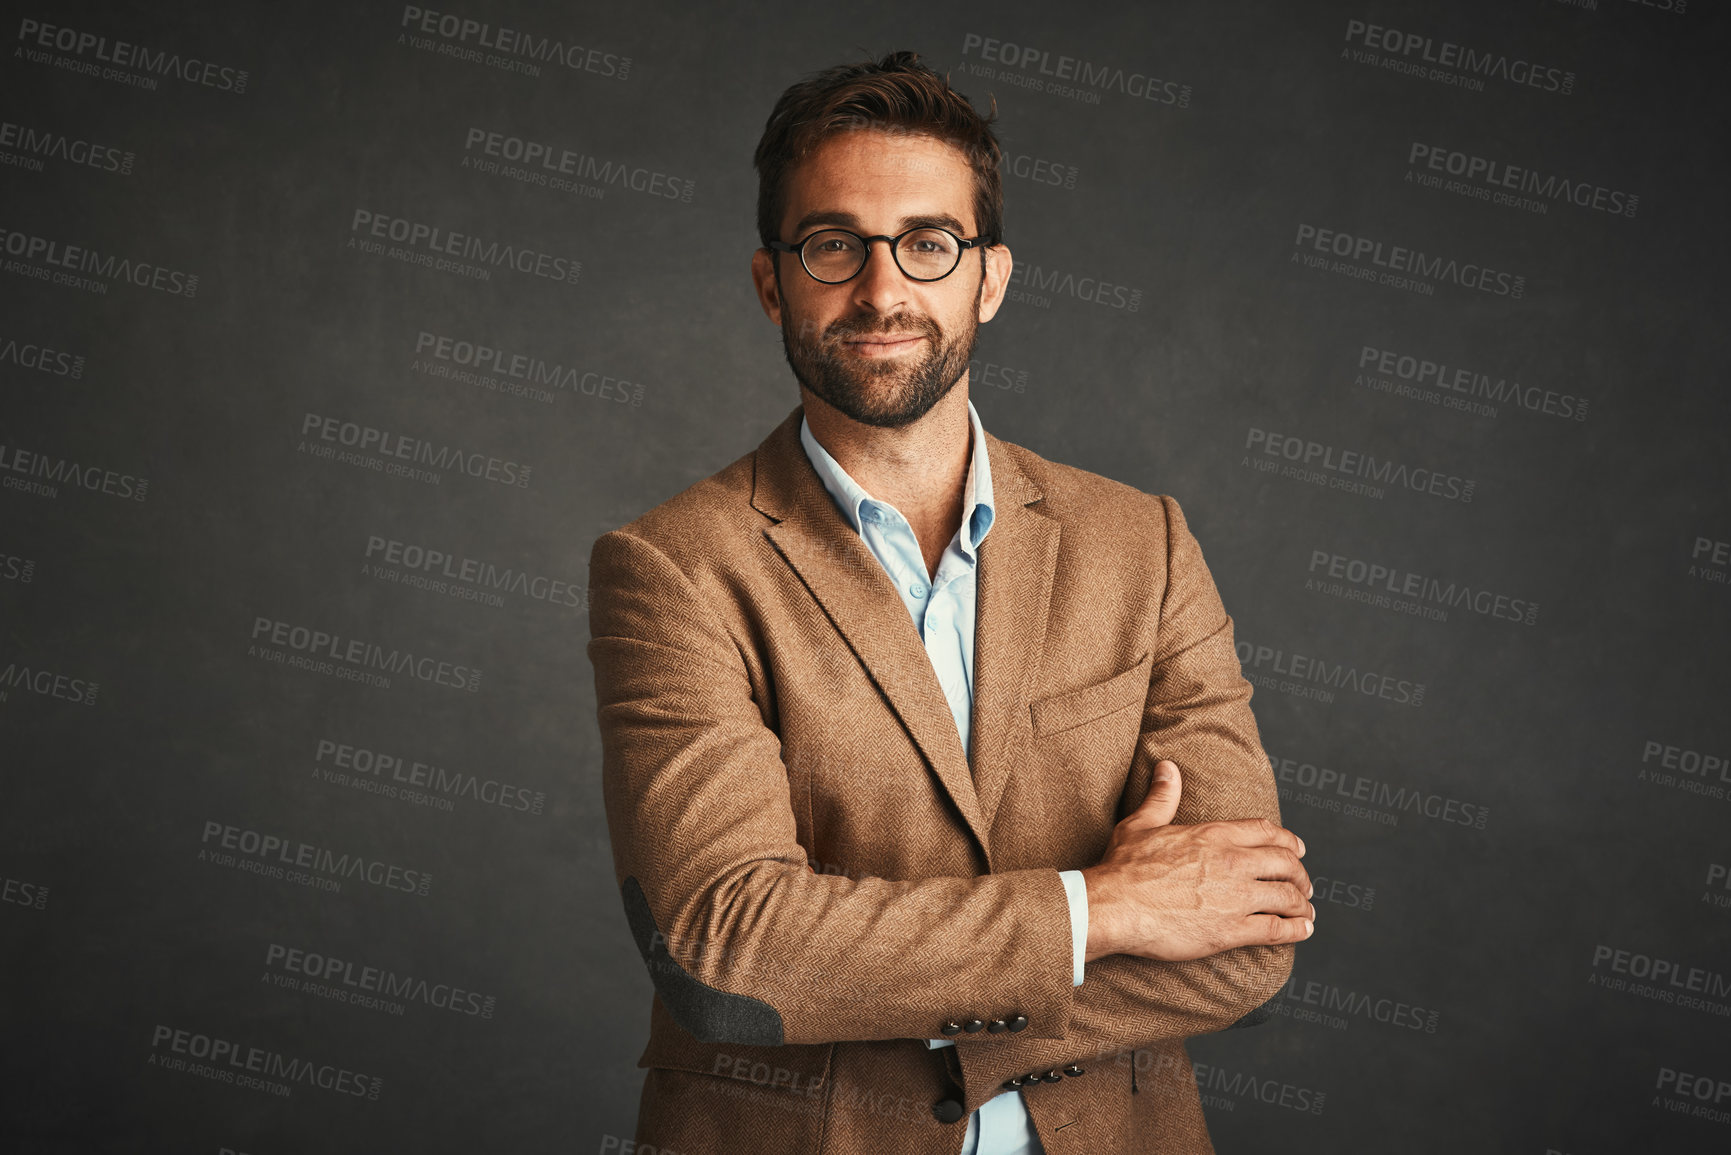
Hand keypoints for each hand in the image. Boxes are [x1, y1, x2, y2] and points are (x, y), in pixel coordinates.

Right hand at [1081, 759, 1313, 961]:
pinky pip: (1277, 929)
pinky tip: (1303, 930)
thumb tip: (1167, 767)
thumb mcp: (1142, 823)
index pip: (1266, 832)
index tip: (1297, 849)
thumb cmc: (1123, 867)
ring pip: (1287, 897)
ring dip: (1302, 903)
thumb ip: (1162, 796)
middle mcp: (1232, 862)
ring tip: (1305, 911)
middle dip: (1300, 874)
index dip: (1288, 841)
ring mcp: (1235, 898)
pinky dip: (1296, 930)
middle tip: (1303, 883)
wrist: (1113, 906)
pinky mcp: (1231, 931)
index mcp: (1214, 835)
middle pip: (1285, 863)